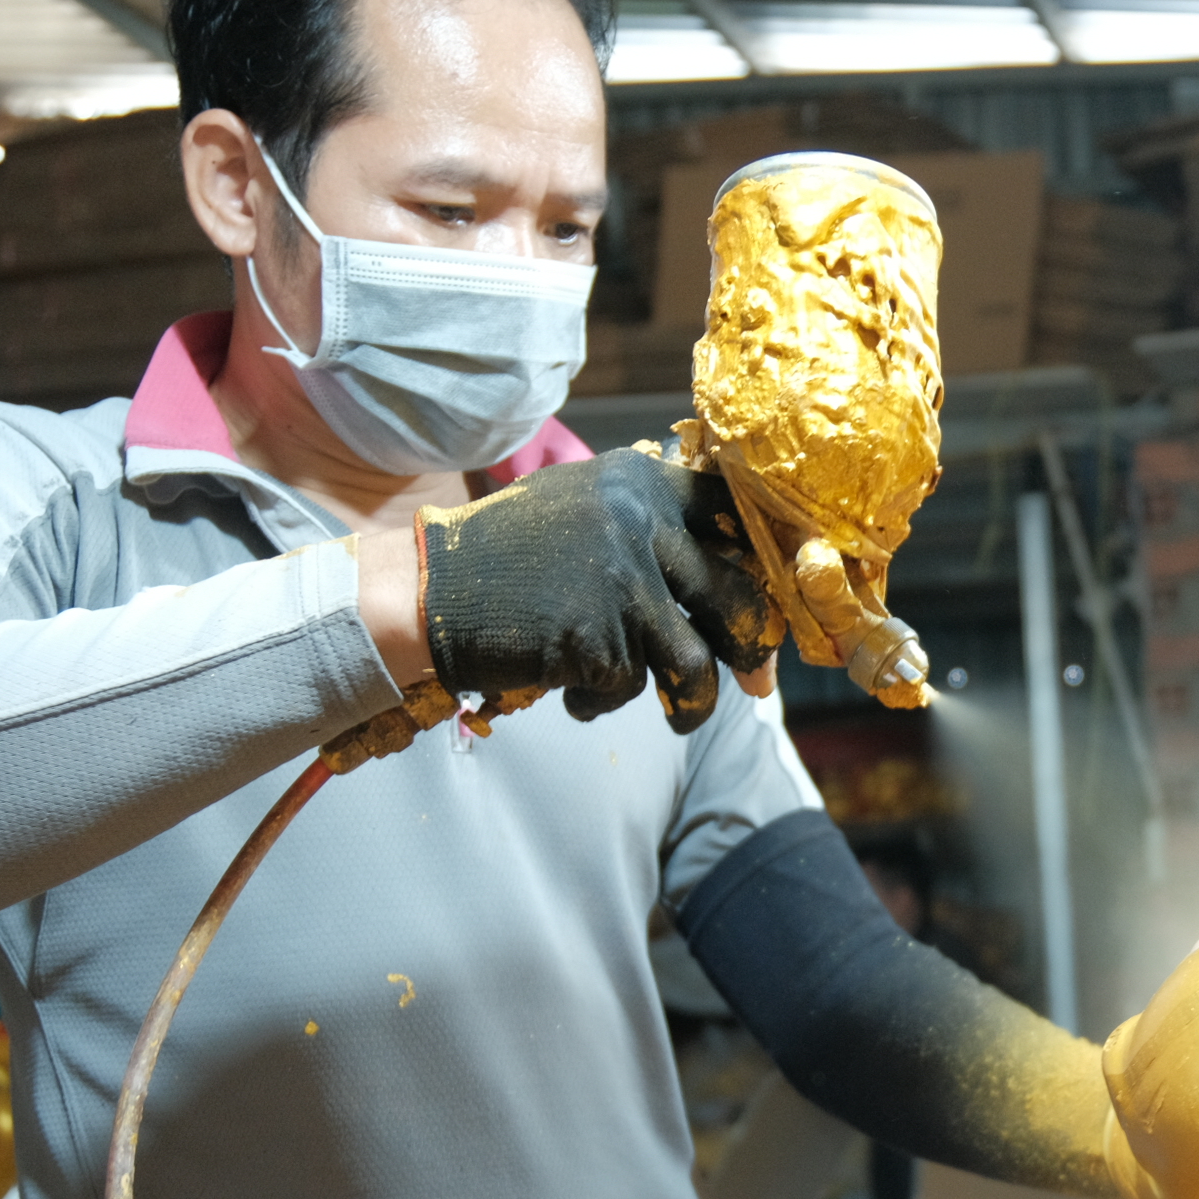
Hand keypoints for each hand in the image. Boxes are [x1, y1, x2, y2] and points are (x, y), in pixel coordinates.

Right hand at [416, 450, 773, 730]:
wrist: (427, 590)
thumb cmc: (510, 559)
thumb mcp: (584, 510)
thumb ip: (651, 527)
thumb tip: (735, 577)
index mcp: (642, 483)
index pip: (734, 515)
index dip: (764, 566)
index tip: (771, 604)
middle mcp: (640, 523)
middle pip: (737, 596)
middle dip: (753, 650)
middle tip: (757, 681)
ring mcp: (621, 582)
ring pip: (696, 661)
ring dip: (694, 702)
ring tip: (681, 716)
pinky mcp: (597, 638)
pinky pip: (630, 687)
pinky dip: (605, 701)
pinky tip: (574, 694)